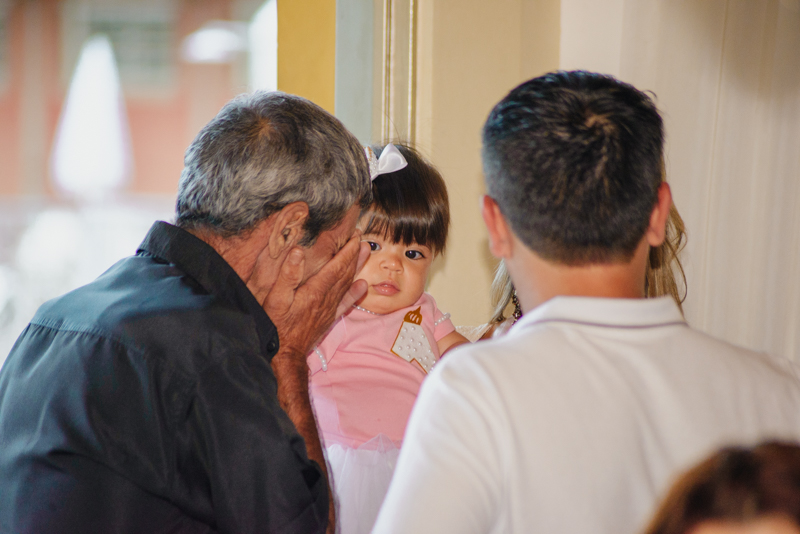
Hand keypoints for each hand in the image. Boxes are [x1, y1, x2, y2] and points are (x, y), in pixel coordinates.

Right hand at [264, 236, 369, 357]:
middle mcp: (326, 299)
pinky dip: (355, 293)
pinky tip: (362, 285)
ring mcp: (329, 309)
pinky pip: (345, 303)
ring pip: (347, 284)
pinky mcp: (328, 319)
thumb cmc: (277, 326)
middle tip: (361, 239)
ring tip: (364, 253)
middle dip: (353, 255)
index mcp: (315, 291)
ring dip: (356, 267)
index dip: (346, 251)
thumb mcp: (276, 298)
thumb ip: (288, 275)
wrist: (286, 354)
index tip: (354, 236)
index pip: (336, 266)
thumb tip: (297, 252)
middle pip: (345, 273)